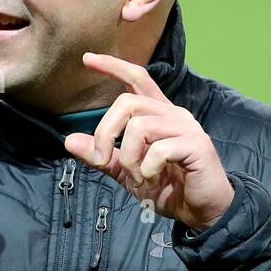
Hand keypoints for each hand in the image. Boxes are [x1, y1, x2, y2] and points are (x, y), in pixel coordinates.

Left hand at [62, 52, 233, 227]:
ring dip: (128, 158)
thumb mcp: (127, 173)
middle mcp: (173, 115)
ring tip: (137, 178)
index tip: (88, 59)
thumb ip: (102, 157)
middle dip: (105, 132)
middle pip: (128, 102)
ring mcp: (186, 128)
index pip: (137, 78)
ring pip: (139, 126)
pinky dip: (146, 169)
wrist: (201, 211)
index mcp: (158, 116)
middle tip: (102, 160)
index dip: (113, 66)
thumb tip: (69, 141)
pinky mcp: (196, 145)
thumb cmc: (168, 189)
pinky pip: (158, 150)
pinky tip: (151, 180)